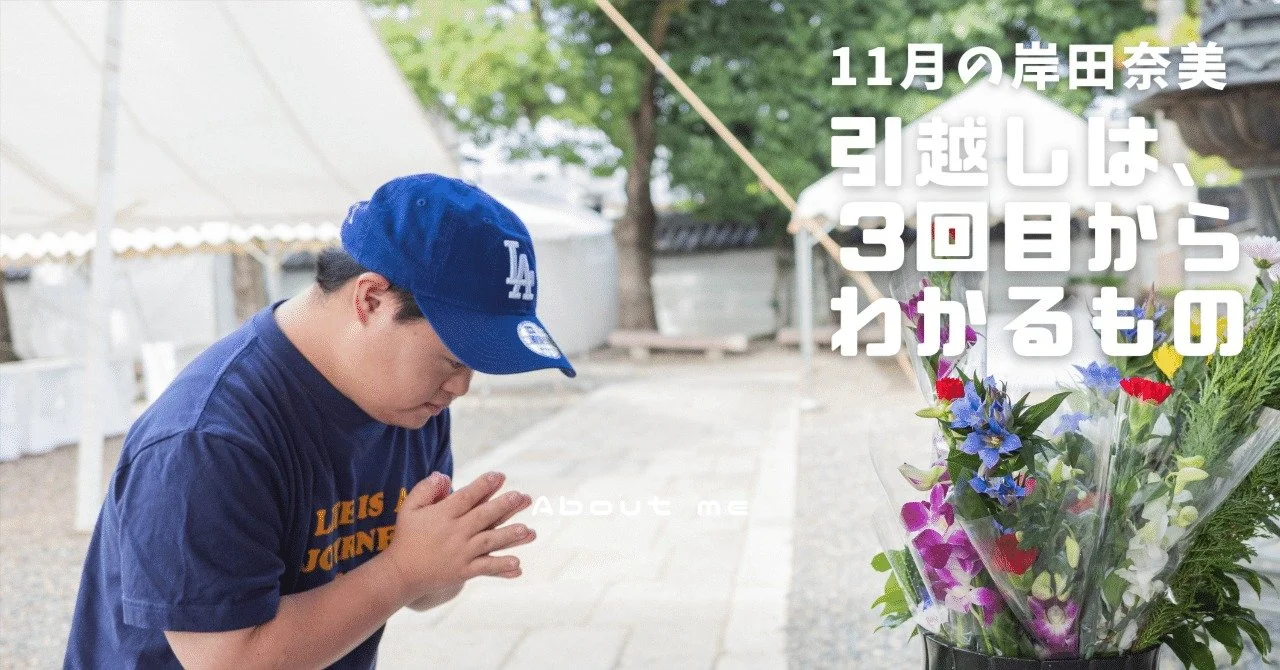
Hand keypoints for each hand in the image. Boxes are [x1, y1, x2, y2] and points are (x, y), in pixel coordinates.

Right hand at [383, 471, 535, 604]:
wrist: (400, 573)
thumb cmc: (407, 536)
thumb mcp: (409, 508)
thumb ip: (426, 489)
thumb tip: (445, 476)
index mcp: (442, 515)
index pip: (466, 497)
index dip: (484, 485)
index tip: (500, 475)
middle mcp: (454, 533)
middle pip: (483, 517)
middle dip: (504, 506)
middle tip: (522, 497)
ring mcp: (460, 553)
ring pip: (488, 542)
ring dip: (509, 536)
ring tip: (528, 531)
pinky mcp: (463, 571)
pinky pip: (485, 568)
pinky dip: (500, 566)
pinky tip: (518, 564)